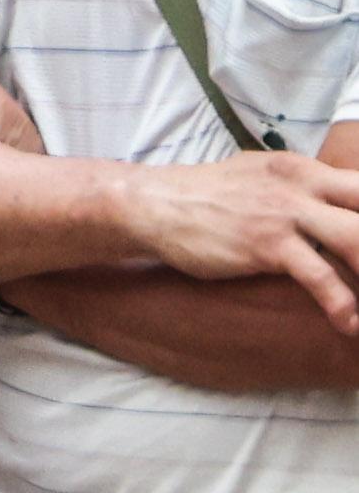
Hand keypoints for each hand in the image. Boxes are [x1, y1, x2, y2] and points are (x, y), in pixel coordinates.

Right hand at [118, 148, 358, 322]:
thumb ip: (300, 191)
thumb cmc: (206, 198)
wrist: (152, 205)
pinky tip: (349, 322)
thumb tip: (330, 211)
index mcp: (303, 170)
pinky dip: (342, 302)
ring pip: (355, 238)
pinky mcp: (266, 244)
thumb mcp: (260, 179)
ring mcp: (285, 213)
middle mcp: (301, 186)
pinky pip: (319, 275)